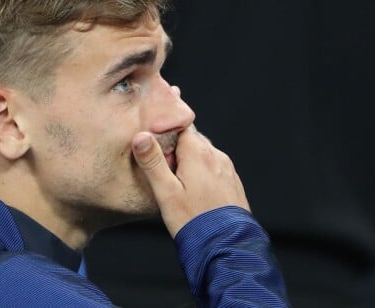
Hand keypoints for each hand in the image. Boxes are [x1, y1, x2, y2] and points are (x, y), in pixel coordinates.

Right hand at [132, 126, 249, 236]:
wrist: (226, 246)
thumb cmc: (193, 221)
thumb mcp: (166, 192)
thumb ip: (153, 162)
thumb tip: (141, 136)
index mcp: (198, 153)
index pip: (181, 127)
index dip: (167, 135)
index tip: (158, 150)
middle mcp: (216, 155)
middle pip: (192, 140)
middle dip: (178, 151)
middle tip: (165, 172)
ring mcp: (227, 168)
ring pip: (204, 155)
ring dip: (191, 163)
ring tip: (180, 186)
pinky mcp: (233, 181)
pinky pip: (215, 168)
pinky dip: (204, 174)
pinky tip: (197, 194)